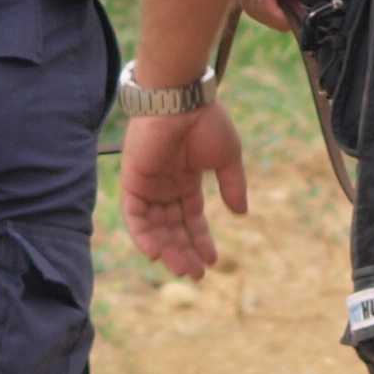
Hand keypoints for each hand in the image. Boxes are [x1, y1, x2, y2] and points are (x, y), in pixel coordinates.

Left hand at [121, 103, 248, 277]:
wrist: (183, 99)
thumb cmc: (207, 121)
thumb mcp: (227, 158)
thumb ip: (232, 185)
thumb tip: (241, 213)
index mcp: (185, 179)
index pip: (191, 217)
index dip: (200, 240)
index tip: (212, 261)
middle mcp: (165, 185)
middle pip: (172, 227)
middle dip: (184, 251)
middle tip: (196, 274)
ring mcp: (147, 184)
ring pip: (153, 227)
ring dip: (167, 249)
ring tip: (182, 269)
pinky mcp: (132, 180)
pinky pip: (134, 215)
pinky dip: (143, 235)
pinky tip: (157, 253)